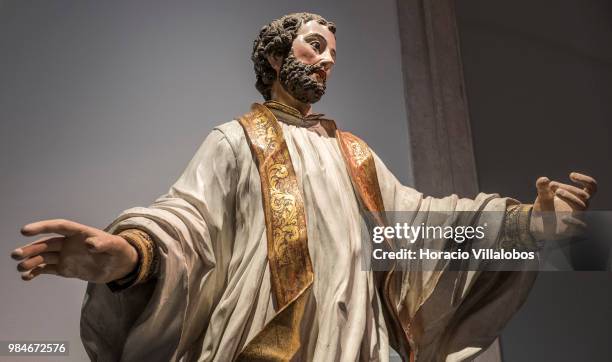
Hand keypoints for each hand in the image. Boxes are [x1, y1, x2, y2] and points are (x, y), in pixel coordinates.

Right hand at [10, 219, 137, 282]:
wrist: (121, 265)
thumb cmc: (120, 251)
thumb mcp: (117, 246)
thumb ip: (104, 244)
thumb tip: (90, 244)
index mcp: (80, 233)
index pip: (59, 226)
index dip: (43, 227)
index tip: (25, 230)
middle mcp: (70, 243)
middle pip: (47, 244)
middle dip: (31, 248)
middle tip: (15, 254)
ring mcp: (66, 256)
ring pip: (44, 257)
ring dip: (31, 261)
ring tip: (20, 268)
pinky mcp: (66, 269)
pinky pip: (48, 269)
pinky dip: (37, 272)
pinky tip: (27, 277)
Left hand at [531, 172, 596, 240]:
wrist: (539, 225)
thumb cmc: (546, 208)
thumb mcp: (543, 196)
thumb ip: (542, 188)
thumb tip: (543, 179)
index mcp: (577, 197)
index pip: (591, 188)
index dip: (586, 180)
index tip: (571, 175)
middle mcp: (580, 207)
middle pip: (584, 195)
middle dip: (569, 188)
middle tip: (552, 185)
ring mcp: (577, 218)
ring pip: (582, 206)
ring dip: (570, 197)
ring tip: (556, 192)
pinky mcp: (573, 229)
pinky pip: (581, 227)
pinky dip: (574, 222)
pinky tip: (563, 218)